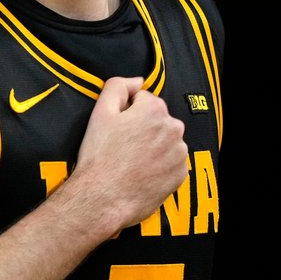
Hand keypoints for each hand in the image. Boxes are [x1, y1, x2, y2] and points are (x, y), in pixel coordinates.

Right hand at [70, 76, 187, 235]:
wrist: (103, 198)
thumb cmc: (100, 157)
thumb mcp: (100, 112)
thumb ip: (119, 86)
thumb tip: (138, 81)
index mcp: (155, 110)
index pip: (144, 101)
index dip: (127, 113)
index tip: (117, 129)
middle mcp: (173, 129)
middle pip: (157, 121)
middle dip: (143, 129)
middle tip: (122, 146)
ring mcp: (179, 154)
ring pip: (165, 142)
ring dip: (153, 147)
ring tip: (131, 161)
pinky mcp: (180, 175)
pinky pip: (171, 163)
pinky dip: (159, 166)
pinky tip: (142, 173)